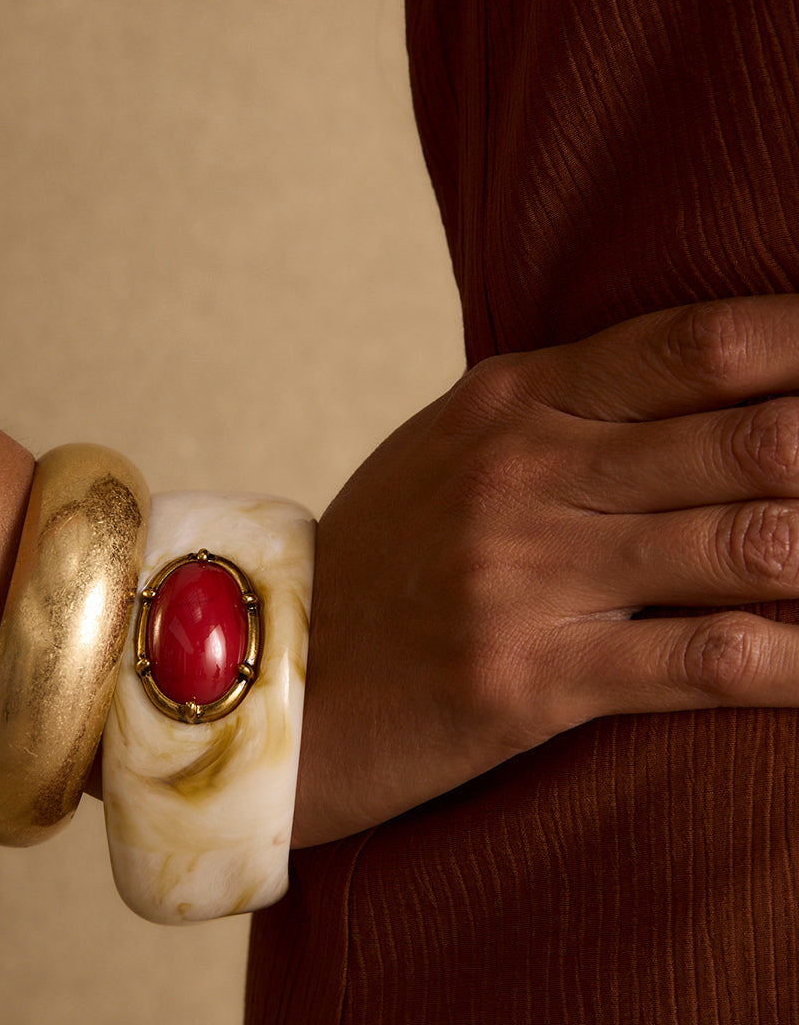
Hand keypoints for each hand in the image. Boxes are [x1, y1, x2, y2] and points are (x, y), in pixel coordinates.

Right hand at [293, 296, 798, 846]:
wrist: (277, 678)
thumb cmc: (384, 562)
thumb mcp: (458, 450)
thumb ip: (573, 412)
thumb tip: (719, 385)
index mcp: (513, 401)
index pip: (695, 343)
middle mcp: (526, 474)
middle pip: (747, 435)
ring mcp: (527, 577)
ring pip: (744, 544)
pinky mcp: (530, 681)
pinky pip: (704, 663)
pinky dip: (797, 662)